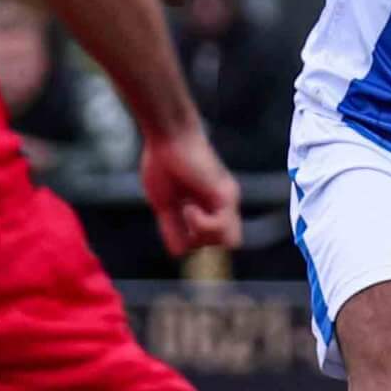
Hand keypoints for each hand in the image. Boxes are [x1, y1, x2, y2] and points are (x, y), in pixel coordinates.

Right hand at [141, 124, 241, 255]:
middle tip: (184, 220)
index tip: (177, 222)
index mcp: (211, 205)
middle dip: (202, 241)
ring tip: (186, 210)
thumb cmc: (162, 162)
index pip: (215, 238)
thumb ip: (173, 228)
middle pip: (225, 243)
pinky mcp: (225, 194)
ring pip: (227, 243)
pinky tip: (188, 207)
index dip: (196, 240)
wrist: (168, 135)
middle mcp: (224, 204)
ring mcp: (228, 200)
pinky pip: (219, 228)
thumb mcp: (165, 204)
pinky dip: (201, 224)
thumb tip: (179, 254)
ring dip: (202, 233)